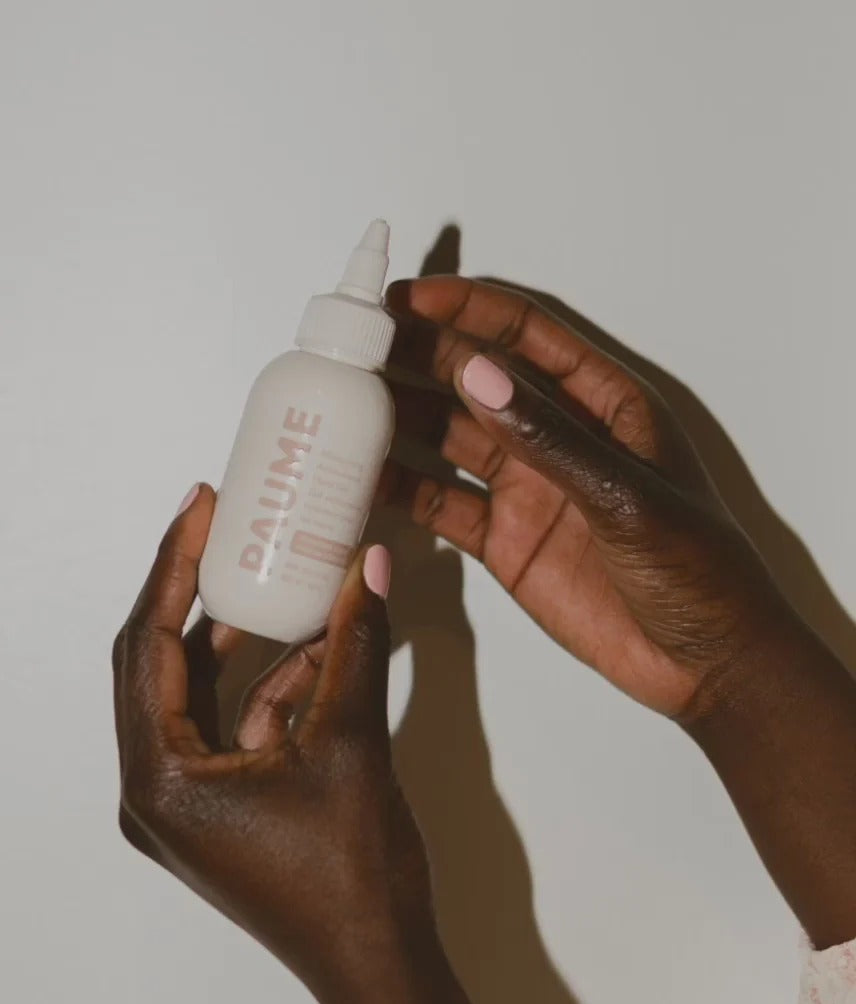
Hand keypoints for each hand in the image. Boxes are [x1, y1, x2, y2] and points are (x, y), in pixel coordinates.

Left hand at [112, 486, 510, 1003]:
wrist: (380, 966)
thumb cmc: (353, 879)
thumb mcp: (353, 744)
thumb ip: (357, 645)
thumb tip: (367, 566)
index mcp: (158, 777)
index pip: (147, 644)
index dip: (172, 565)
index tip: (198, 509)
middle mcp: (152, 788)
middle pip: (158, 660)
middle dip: (193, 590)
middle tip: (222, 525)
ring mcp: (182, 798)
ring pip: (195, 688)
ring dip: (239, 636)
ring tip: (276, 576)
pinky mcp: (214, 803)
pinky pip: (229, 720)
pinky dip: (266, 682)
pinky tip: (316, 647)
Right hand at [384, 275, 792, 720]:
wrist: (701, 663)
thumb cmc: (699, 570)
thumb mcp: (628, 496)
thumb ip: (549, 438)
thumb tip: (479, 375)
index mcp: (601, 404)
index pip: (526, 334)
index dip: (467, 309)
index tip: (408, 300)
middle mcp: (554, 436)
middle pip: (474, 378)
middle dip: (416, 356)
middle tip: (357, 346)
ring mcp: (524, 486)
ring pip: (447, 436)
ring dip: (399, 419)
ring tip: (343, 408)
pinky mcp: (501, 538)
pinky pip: (440, 502)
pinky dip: (401, 490)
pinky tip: (362, 480)